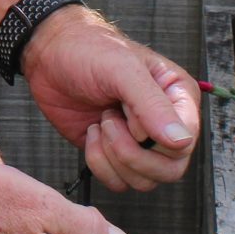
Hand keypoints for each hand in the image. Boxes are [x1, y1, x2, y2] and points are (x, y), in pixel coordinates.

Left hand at [23, 9, 201, 193]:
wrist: (49, 55)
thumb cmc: (89, 50)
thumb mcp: (122, 69)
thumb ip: (152, 105)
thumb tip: (180, 142)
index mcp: (178, 97)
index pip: (185, 140)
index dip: (155, 136)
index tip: (127, 113)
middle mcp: (165, 123)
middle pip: (169, 169)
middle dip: (132, 154)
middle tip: (108, 121)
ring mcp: (140, 142)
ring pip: (144, 181)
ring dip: (114, 156)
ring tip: (101, 121)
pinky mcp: (114, 154)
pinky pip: (118, 182)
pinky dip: (99, 164)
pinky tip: (91, 132)